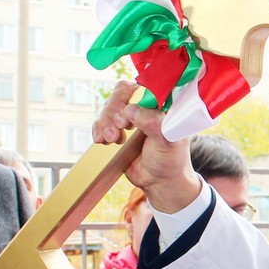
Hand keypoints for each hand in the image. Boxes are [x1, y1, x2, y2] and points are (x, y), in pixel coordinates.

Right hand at [93, 81, 203, 211]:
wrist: (159, 182)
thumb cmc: (170, 160)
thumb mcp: (168, 141)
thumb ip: (154, 123)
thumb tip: (131, 110)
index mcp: (161, 102)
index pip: (141, 86)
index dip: (129, 97)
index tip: (126, 119)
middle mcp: (144, 106)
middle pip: (121, 94)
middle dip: (113, 111)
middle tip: (116, 131)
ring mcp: (129, 117)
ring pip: (108, 106)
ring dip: (104, 121)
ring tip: (111, 139)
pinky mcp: (116, 129)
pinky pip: (100, 121)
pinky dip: (97, 129)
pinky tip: (101, 140)